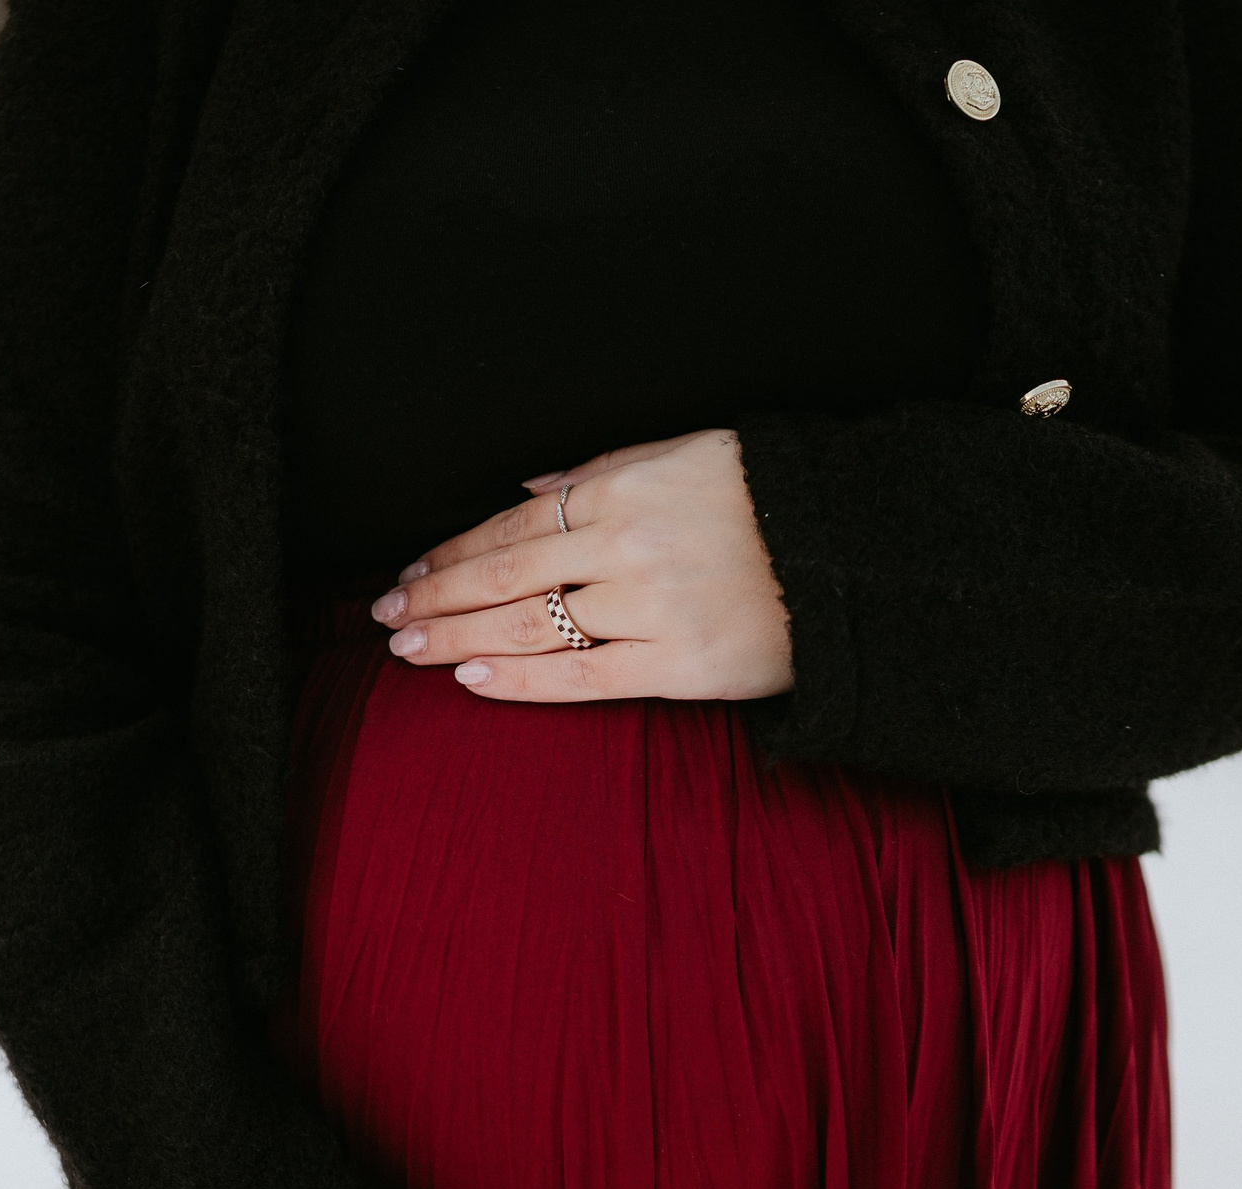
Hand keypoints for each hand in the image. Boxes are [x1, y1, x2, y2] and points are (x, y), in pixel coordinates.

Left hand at [369, 428, 793, 701]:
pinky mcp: (680, 665)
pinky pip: (582, 678)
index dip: (453, 551)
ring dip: (459, 638)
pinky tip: (473, 680)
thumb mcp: (686, 454)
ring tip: (409, 648)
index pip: (512, 524)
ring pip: (529, 627)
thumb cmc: (769, 498)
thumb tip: (527, 487)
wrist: (855, 551)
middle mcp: (624, 547)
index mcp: (622, 488)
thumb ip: (602, 471)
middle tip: (386, 615)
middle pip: (505, 576)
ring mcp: (649, 609)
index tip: (411, 569)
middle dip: (436, 596)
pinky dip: (521, 681)